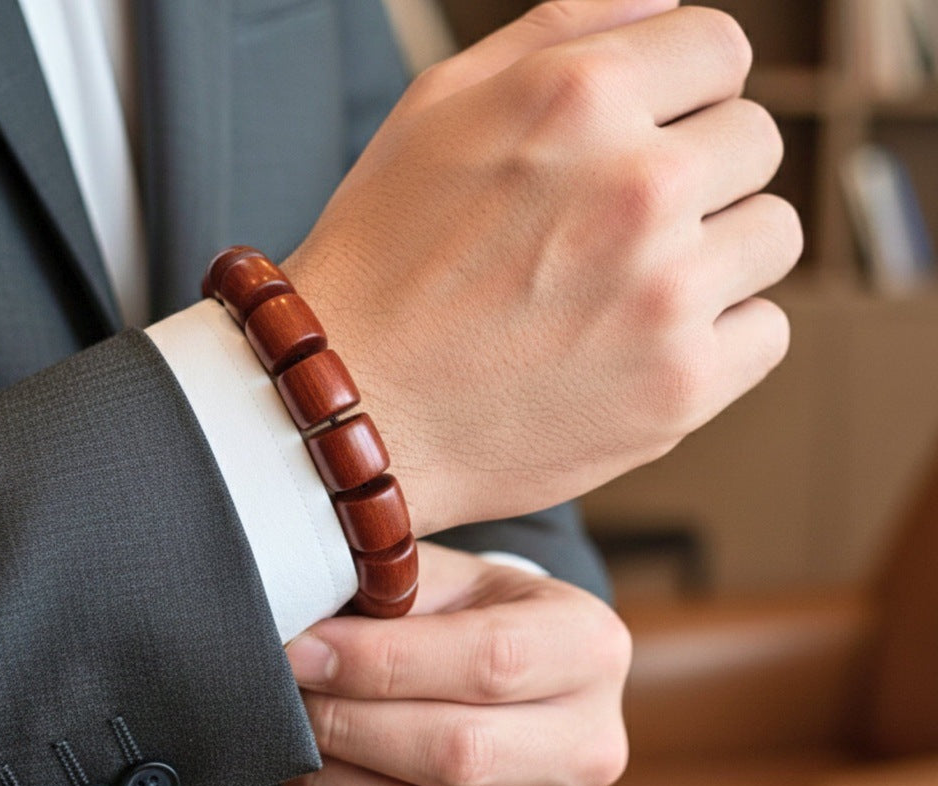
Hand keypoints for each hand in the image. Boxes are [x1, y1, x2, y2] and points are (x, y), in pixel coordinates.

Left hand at [284, 542, 629, 785]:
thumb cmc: (469, 620)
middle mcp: (592, 746)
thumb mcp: (448, 577)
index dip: (380, 661)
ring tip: (301, 746)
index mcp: (588, 647)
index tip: (303, 651)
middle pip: (457, 754)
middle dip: (347, 724)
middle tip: (290, 697)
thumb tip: (300, 624)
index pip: (490, 661)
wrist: (517, 687)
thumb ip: (391, 582)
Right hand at [285, 0, 801, 535]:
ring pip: (772, 236)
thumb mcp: (439, 108)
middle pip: (757, 143)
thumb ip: (562, 29)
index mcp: (580, 100)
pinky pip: (767, 332)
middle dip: (699, 173)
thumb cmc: (384, 264)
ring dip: (717, 253)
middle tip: (624, 225)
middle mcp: (637, 189)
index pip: (722, 50)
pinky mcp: (679, 389)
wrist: (353, 408)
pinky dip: (721, 336)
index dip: (686, 92)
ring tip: (632, 288)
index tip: (654, 135)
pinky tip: (646, 344)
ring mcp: (666, 296)